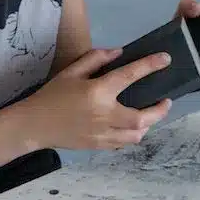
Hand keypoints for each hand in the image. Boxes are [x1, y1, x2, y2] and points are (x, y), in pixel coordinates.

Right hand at [21, 48, 172, 149]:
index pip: (130, 75)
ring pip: (135, 135)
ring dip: (147, 126)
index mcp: (97, 92)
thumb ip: (96, 59)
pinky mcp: (98, 146)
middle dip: (159, 110)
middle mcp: (104, 115)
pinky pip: (122, 144)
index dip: (150, 66)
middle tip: (166, 101)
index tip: (165, 59)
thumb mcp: (71, 71)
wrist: (34, 125)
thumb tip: (119, 53)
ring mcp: (102, 134)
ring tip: (150, 116)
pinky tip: (131, 128)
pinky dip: (131, 136)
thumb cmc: (52, 95)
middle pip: (141, 118)